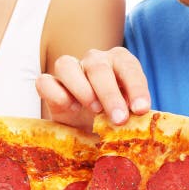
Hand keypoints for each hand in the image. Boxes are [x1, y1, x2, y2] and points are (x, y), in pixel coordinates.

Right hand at [36, 49, 150, 127]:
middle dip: (110, 95)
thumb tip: (143, 117)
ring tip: (94, 110)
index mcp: (118, 62)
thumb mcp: (128, 113)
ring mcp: (69, 70)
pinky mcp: (48, 85)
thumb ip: (135, 111)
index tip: (141, 110)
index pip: (128, 66)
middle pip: (98, 68)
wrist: (87, 129)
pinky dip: (57, 94)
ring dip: (82, 89)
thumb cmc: (112, 117)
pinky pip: (45, 82)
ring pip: (66, 66)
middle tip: (119, 119)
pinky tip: (71, 108)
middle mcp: (93, 61)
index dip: (136, 87)